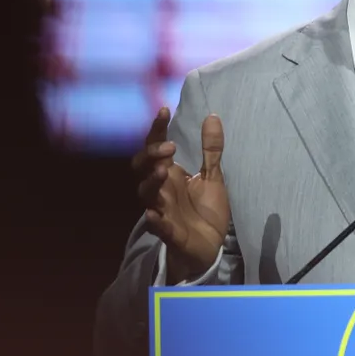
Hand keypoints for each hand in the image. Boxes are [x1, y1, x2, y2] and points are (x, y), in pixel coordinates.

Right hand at [131, 107, 230, 283]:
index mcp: (170, 175)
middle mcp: (161, 190)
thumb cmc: (206, 210)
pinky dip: (155, 221)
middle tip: (168, 147)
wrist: (211, 245)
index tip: (164, 110)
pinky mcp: (169, 233)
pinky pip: (158, 227)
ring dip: (151, 182)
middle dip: (150, 155)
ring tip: (163, 170)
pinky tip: (153, 214)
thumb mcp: (213, 176)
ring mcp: (163, 210)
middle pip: (142, 168)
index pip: (156, 148)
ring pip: (146, 195)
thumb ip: (211, 150)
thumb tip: (212, 116)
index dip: (156, 130)